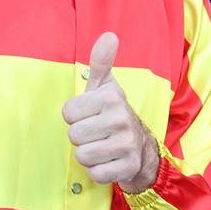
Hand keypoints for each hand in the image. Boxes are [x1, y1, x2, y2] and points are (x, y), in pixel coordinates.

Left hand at [62, 32, 160, 192]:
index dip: (75, 117)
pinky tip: (109, 162)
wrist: (142, 148)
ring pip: (82, 156)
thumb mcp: (105, 86)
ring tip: (102, 147)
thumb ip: (101, 61)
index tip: (90, 116)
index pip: (68, 113)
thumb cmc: (113, 114)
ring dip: (88, 155)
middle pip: (73, 136)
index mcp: (111, 97)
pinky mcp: (128, 167)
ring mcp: (127, 144)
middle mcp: (122, 118)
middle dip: (81, 138)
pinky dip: (98, 171)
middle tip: (96, 133)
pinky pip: (95, 174)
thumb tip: (109, 35)